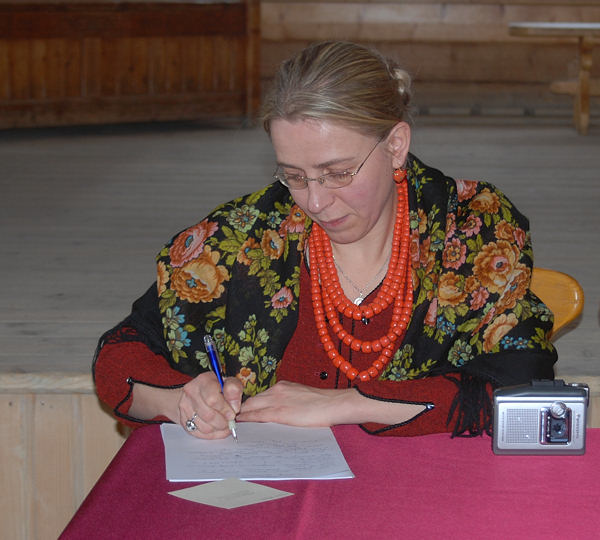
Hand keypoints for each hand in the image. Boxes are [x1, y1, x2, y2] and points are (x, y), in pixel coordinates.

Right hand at [178, 372, 242, 438]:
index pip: (212, 399)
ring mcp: (184, 406)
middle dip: (223, 422)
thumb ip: (234, 390)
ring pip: (204, 427)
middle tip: (229, 421)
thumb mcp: (229, 383)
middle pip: (208, 415)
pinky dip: (212, 435)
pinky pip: (199, 433)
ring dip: (218, 429)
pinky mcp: (183, 419)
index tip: (232, 414)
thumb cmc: (216, 388)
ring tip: (224, 424)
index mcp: (204, 380)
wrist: (197, 393)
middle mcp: (191, 392)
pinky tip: (217, 429)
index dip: (225, 410)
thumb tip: (234, 407)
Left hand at [237, 381, 426, 427]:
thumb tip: (276, 414)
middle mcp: (277, 390)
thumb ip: (288, 402)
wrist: (334, 405)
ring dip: (242, 417)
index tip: (240, 415)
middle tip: (231, 422)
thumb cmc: (322, 405)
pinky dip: (248, 421)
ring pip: (252, 407)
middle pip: (252, 401)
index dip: (249, 406)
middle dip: (241, 411)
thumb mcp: (301, 398)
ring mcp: (277, 400)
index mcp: (283, 386)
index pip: (259, 397)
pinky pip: (258, 416)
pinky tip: (242, 428)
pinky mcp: (280, 412)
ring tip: (234, 427)